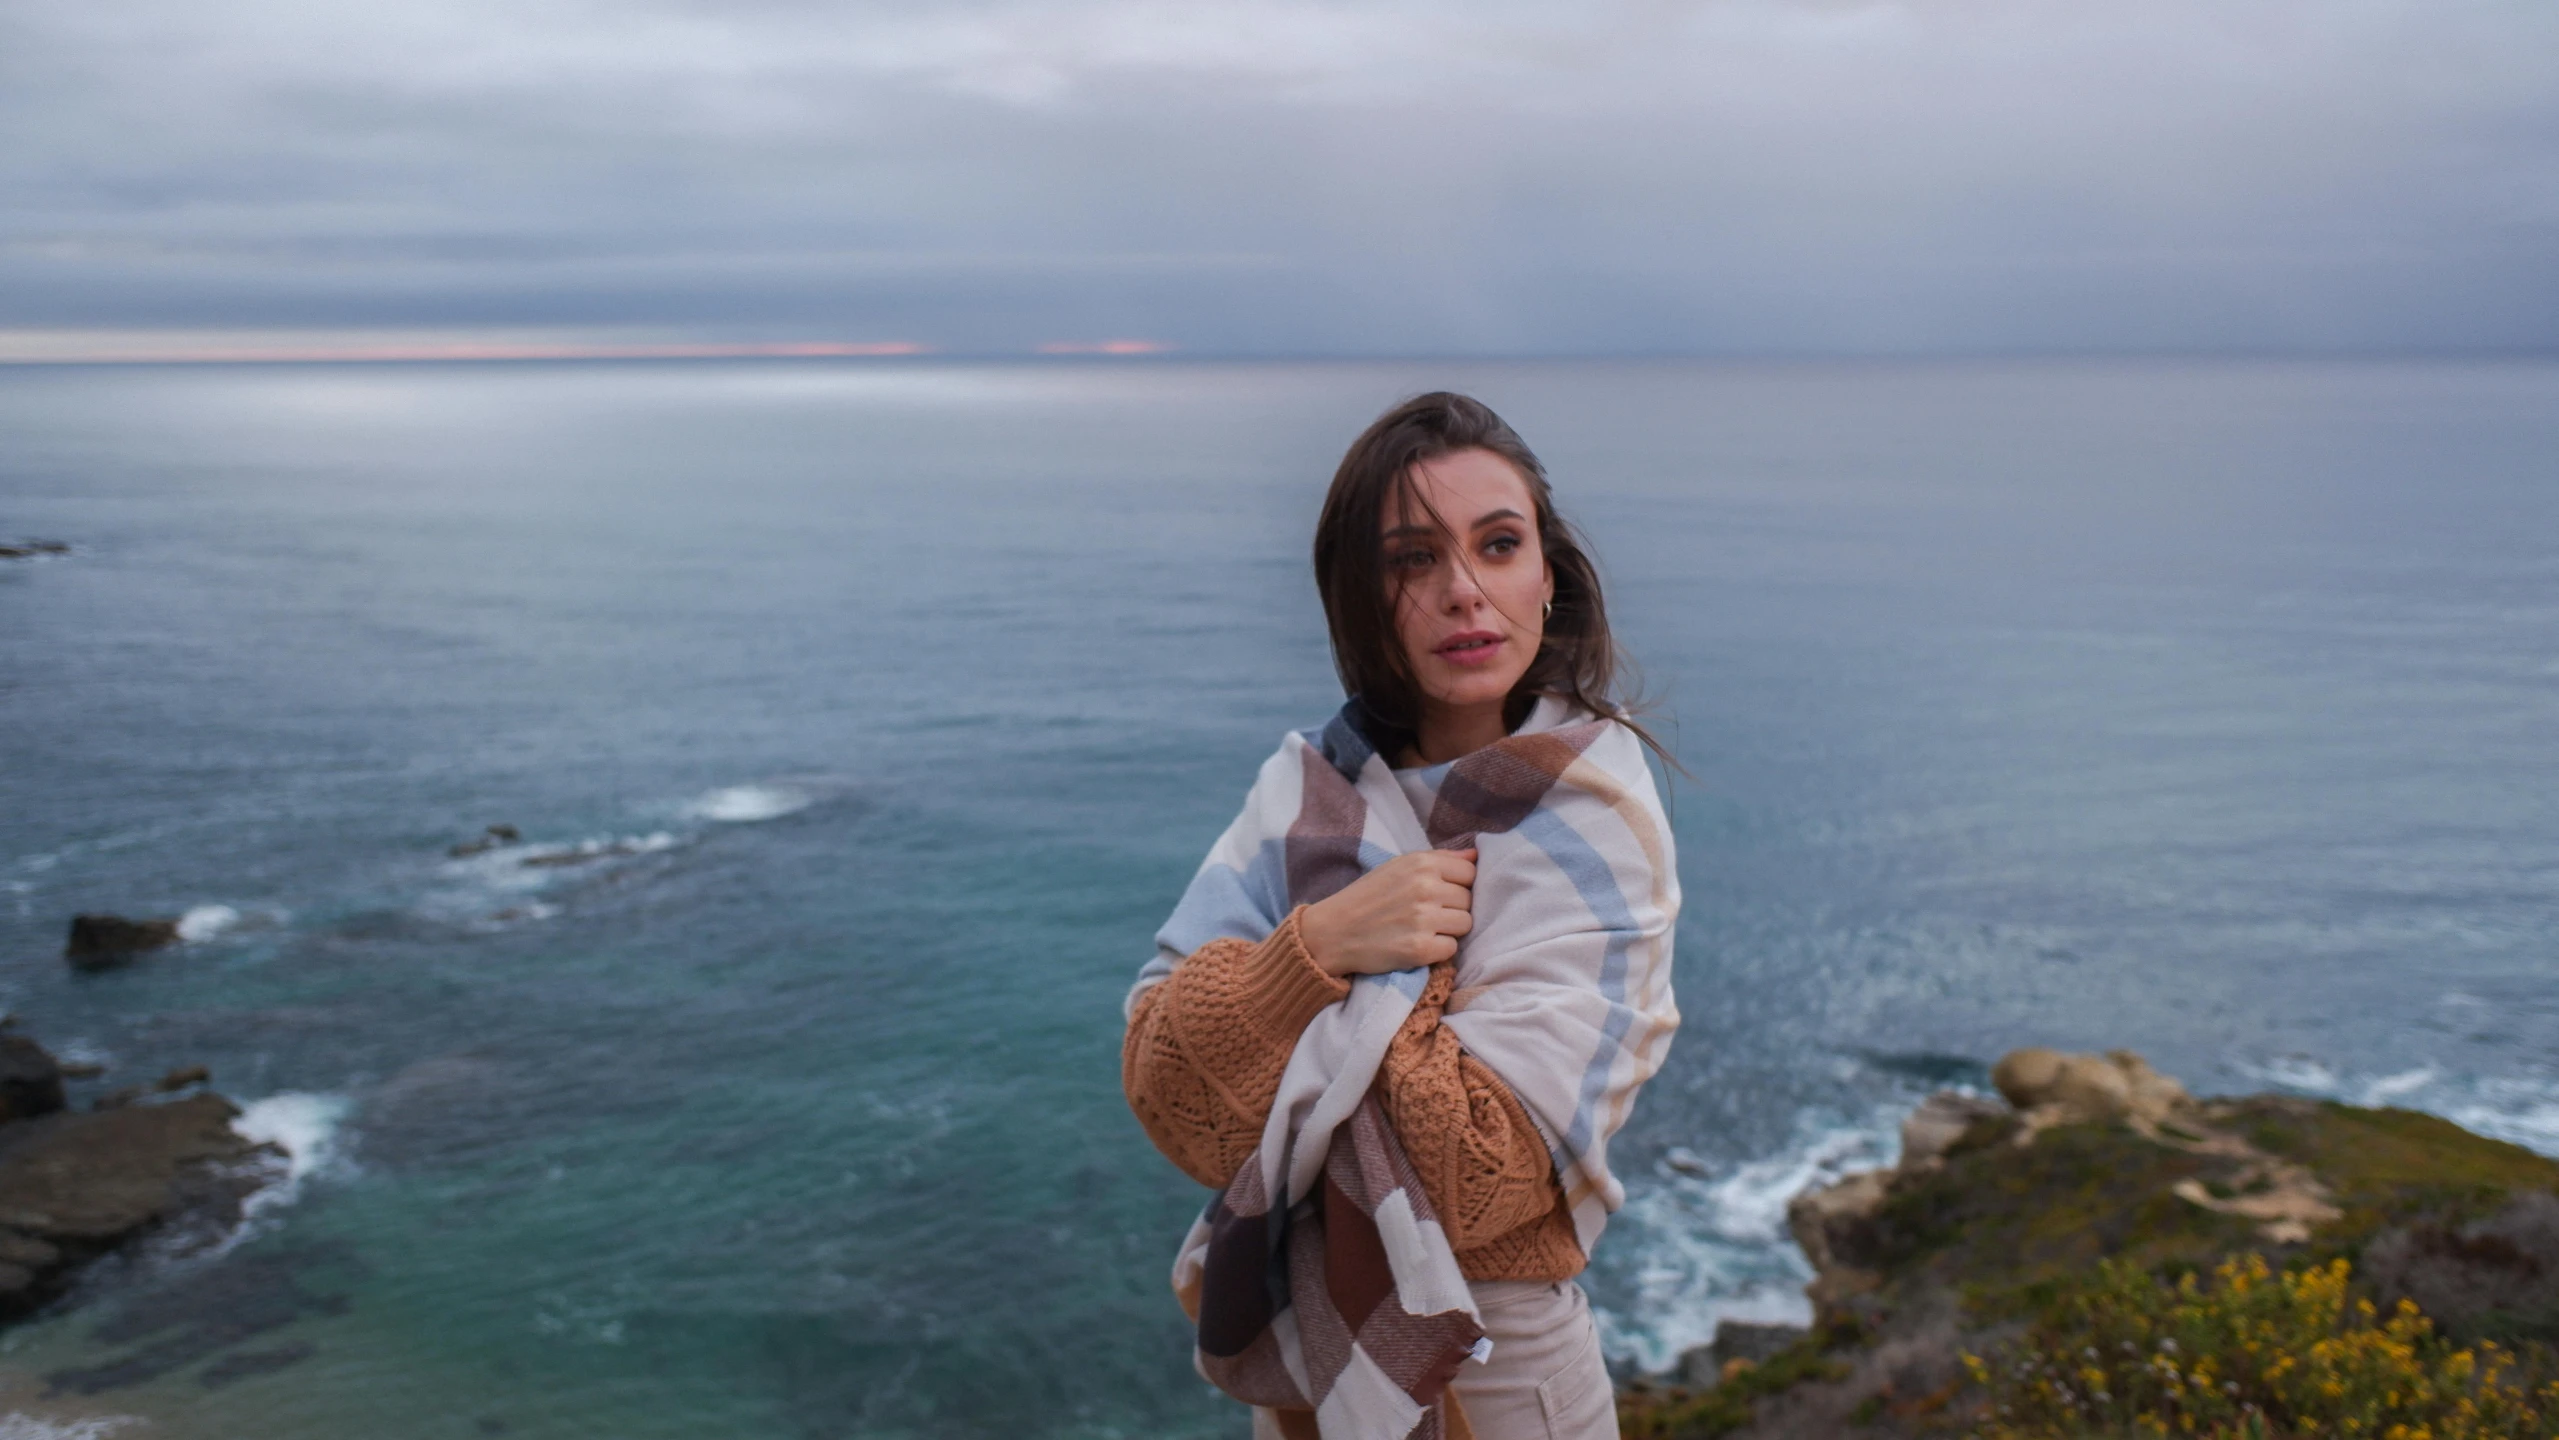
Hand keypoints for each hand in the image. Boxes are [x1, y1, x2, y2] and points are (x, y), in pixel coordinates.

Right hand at [1298, 848, 1476, 977]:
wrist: (1332, 932)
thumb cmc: (1367, 897)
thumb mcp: (1398, 867)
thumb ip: (1440, 859)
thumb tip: (1477, 855)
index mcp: (1421, 863)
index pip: (1470, 872)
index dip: (1458, 885)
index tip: (1440, 894)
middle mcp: (1425, 888)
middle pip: (1469, 900)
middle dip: (1452, 909)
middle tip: (1426, 915)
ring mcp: (1423, 919)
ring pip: (1465, 925)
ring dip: (1448, 930)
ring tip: (1422, 929)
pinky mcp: (1420, 949)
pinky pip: (1451, 949)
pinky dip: (1437, 951)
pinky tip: (1416, 944)